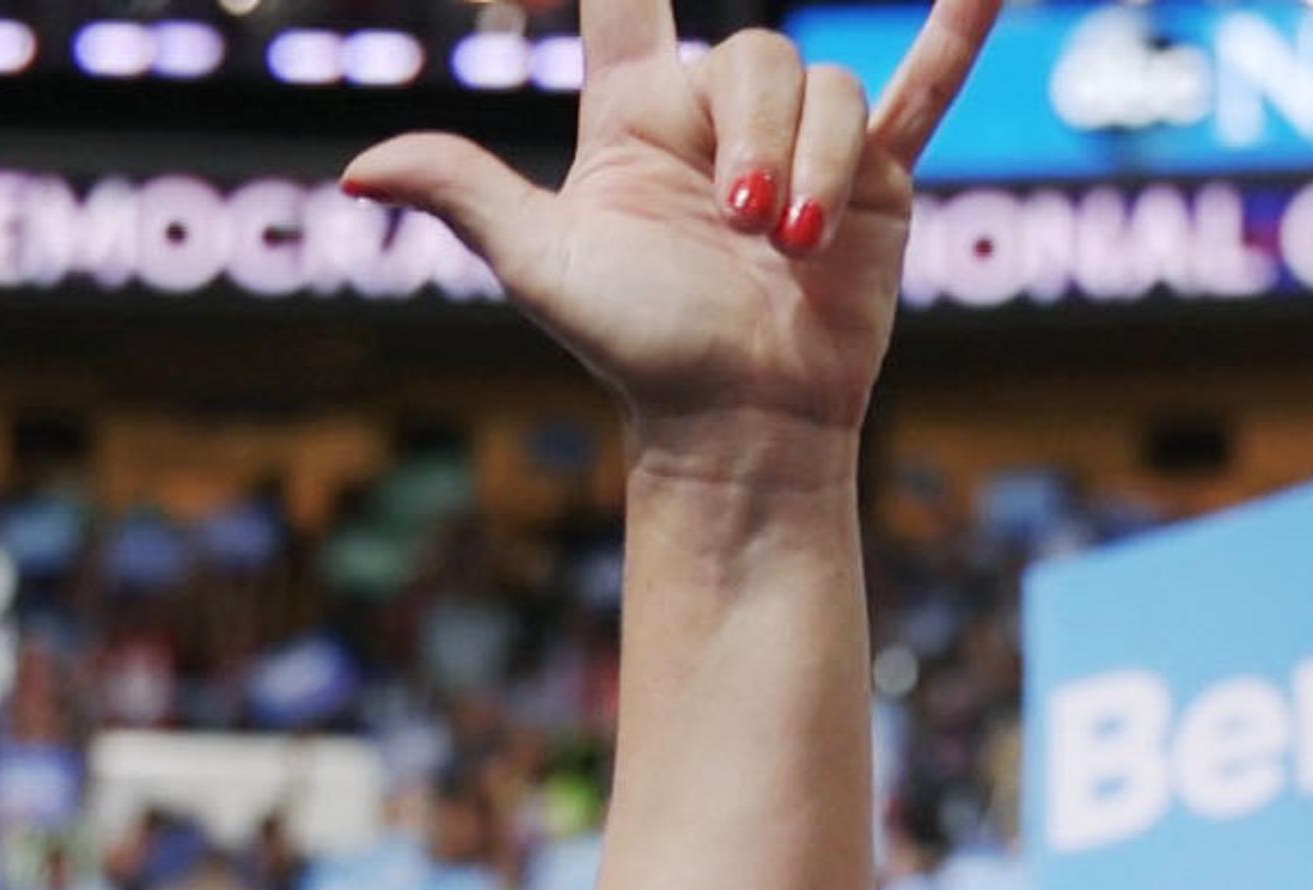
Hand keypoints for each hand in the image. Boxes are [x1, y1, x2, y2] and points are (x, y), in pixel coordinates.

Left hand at [342, 0, 996, 450]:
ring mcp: (805, 146)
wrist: (742, 427)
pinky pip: (920, 87)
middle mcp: (722, 120)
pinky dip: (958, 33)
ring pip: (828, 89)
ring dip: (815, 170)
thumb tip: (354, 174)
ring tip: (795, 250)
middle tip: (746, 227)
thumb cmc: (641, 353)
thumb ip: (465, 195)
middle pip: (760, 53)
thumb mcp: (545, 265)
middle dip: (759, 139)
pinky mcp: (874, 181)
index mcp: (638, 119)